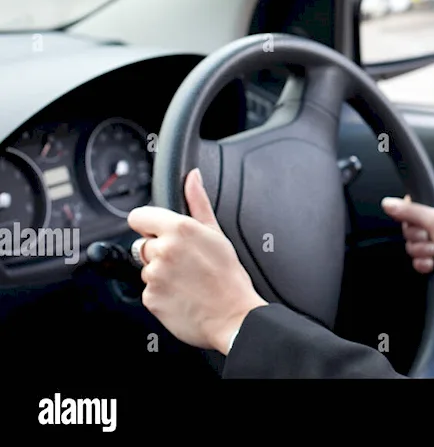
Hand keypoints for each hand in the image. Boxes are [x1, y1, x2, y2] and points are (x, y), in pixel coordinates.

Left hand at [127, 169, 266, 353]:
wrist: (233, 316)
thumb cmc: (229, 277)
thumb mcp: (217, 233)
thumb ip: (198, 201)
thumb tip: (192, 177)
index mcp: (179, 229)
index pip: (139, 216)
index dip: (149, 223)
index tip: (160, 232)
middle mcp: (163, 250)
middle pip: (143, 243)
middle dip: (159, 251)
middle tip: (185, 262)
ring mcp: (154, 276)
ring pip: (146, 268)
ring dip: (160, 273)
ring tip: (186, 280)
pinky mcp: (149, 298)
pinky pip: (148, 290)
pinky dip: (161, 293)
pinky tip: (181, 294)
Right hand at [381, 189, 433, 295]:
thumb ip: (410, 211)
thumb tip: (389, 203)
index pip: (416, 201)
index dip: (412, 213)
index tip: (419, 220)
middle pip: (411, 224)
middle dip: (418, 236)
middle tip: (430, 237)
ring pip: (413, 243)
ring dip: (421, 250)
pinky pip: (418, 258)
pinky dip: (424, 262)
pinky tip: (433, 263)